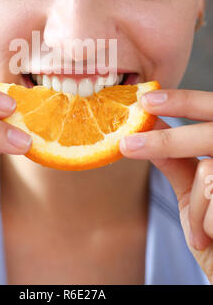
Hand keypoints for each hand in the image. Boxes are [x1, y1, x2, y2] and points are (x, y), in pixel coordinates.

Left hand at [119, 88, 212, 283]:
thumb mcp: (194, 191)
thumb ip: (177, 159)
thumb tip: (151, 126)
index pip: (211, 109)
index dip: (183, 100)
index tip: (146, 101)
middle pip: (208, 133)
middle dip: (166, 141)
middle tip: (127, 144)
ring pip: (209, 174)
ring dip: (196, 208)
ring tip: (202, 232)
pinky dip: (205, 224)